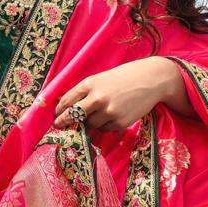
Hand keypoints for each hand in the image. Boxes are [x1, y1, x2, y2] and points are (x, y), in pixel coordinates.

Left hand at [52, 57, 178, 131]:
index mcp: (90, 84)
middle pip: (73, 116)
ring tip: (97, 114)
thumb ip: (85, 91)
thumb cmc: (124, 77)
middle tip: (59, 125)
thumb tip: (67, 106)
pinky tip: (112, 116)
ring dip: (89, 123)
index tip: (55, 115)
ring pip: (89, 125)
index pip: (67, 101)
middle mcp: (97, 98)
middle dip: (64, 122)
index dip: (59, 110)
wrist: (151, 80)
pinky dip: (104, 125)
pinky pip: (104, 129)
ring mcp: (109, 112)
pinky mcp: (119, 122)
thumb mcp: (101, 79)